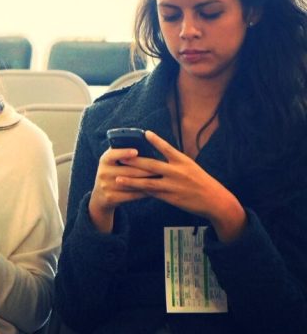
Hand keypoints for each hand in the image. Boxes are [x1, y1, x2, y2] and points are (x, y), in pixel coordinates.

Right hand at [89, 147, 155, 232]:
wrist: (100, 195)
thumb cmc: (113, 173)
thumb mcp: (112, 162)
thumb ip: (122, 153)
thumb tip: (143, 143)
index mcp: (104, 160)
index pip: (113, 154)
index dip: (124, 152)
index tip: (136, 151)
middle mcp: (103, 172)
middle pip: (128, 170)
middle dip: (147, 169)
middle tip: (162, 167)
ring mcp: (106, 186)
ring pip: (132, 183)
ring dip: (148, 181)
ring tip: (161, 178)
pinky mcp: (111, 198)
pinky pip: (132, 195)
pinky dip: (145, 192)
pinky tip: (155, 190)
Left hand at [116, 131, 245, 240]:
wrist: (215, 201)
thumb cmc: (201, 182)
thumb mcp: (191, 167)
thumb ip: (174, 162)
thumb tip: (156, 157)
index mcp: (183, 161)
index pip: (167, 148)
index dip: (156, 140)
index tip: (145, 133)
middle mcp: (177, 172)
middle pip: (152, 165)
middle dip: (134, 161)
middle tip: (120, 157)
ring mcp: (173, 186)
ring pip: (148, 182)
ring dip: (132, 180)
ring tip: (118, 178)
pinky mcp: (171, 198)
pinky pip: (152, 194)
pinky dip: (141, 191)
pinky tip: (130, 190)